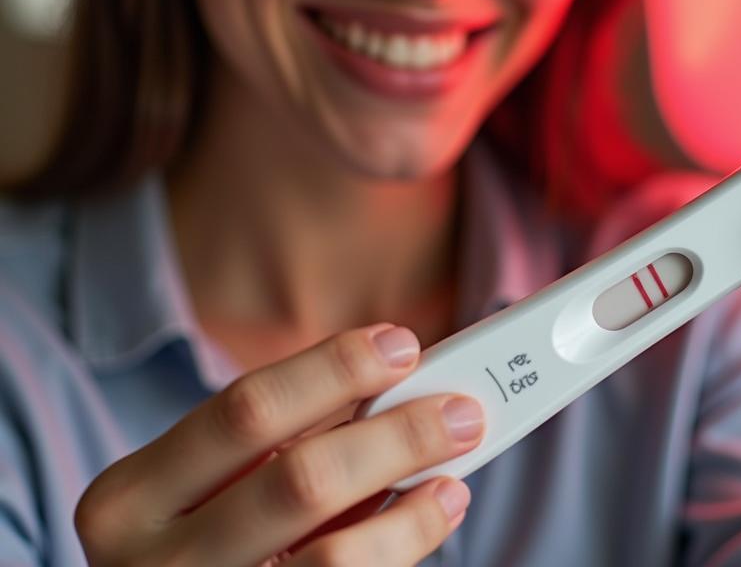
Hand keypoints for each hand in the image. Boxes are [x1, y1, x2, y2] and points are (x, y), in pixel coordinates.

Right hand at [74, 323, 482, 565]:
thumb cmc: (203, 535)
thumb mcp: (212, 482)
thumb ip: (281, 436)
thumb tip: (393, 382)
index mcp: (131, 496)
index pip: (245, 410)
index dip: (332, 370)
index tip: (401, 344)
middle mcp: (154, 565)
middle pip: (299, 479)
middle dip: (395, 436)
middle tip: (461, 410)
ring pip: (331, 558)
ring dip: (412, 506)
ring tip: (455, 472)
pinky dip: (401, 548)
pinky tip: (431, 516)